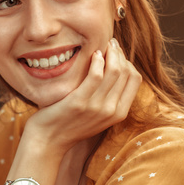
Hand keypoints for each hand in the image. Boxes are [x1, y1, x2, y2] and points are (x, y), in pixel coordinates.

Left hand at [24, 38, 141, 150]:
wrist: (48, 140)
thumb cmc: (70, 123)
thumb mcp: (97, 114)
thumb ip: (108, 98)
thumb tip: (116, 71)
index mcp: (119, 114)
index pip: (135, 79)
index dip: (128, 62)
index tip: (117, 53)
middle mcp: (111, 111)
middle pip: (126, 72)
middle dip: (119, 54)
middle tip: (110, 44)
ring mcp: (96, 107)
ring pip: (114, 71)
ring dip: (110, 53)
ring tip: (101, 46)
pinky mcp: (79, 102)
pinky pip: (95, 75)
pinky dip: (96, 61)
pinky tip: (92, 55)